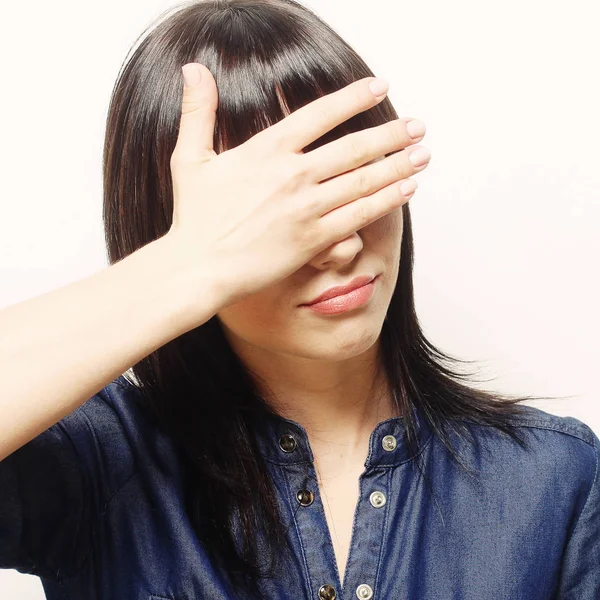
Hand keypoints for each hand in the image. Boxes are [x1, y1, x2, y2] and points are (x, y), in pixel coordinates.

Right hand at [165, 63, 428, 314]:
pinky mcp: (313, 239)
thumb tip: (193, 68)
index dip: (354, 97)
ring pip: (364, 180)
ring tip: (423, 154)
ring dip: (399, 165)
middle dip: (392, 134)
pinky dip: (387, 201)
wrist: (198, 267)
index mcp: (266, 149)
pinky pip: (359, 216)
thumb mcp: (189, 157)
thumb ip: (197, 111)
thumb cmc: (194, 217)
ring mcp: (306, 207)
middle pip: (354, 147)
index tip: (380, 87)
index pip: (320, 114)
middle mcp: (292, 174)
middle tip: (417, 126)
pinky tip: (407, 190)